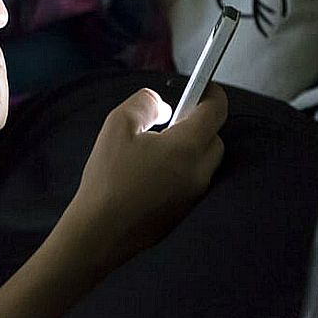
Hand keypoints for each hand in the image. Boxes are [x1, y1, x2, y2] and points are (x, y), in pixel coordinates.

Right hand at [64, 84, 226, 269]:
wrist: (100, 232)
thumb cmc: (108, 178)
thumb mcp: (117, 125)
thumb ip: (143, 103)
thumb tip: (161, 104)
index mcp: (187, 147)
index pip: (217, 110)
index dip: (211, 92)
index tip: (200, 85)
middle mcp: (199, 171)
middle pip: (214, 137)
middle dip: (196, 123)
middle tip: (167, 120)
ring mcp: (194, 195)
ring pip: (204, 160)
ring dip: (188, 147)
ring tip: (152, 149)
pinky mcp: (185, 212)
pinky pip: (192, 180)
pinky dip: (180, 169)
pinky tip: (148, 174)